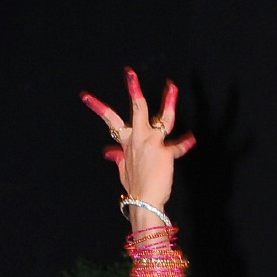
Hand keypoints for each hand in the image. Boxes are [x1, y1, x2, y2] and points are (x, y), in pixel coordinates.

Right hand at [79, 66, 194, 208]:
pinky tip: (191, 139)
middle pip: (137, 109)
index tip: (85, 95)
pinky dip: (185, 144)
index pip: (109, 120)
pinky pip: (177, 147)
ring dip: (169, 102)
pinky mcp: (165, 153)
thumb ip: (118, 158)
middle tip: (129, 73)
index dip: (97, 106)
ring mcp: (152, 144)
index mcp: (126, 141)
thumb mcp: (123, 170)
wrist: (144, 203)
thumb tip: (108, 152)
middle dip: (133, 89)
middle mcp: (138, 138)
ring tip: (172, 87)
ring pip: (162, 119)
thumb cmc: (135, 188)